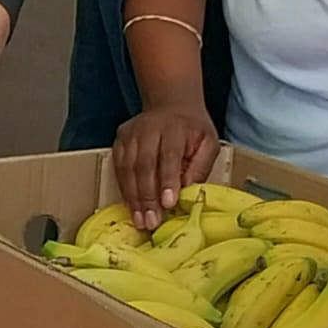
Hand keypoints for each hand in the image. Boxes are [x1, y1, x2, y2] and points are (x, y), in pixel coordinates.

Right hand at [113, 102, 220, 227]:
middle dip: (147, 197)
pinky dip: (124, 189)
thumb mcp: (208, 143)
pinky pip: (119, 169)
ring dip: (133, 198)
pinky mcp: (119, 142)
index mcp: (174, 128)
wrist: (171, 105)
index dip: (167, 181)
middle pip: (144, 165)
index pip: (169, 156)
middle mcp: (148, 128)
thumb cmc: (192, 130)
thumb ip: (200, 166)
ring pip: (128, 169)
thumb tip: (186, 193)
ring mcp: (130, 134)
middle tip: (151, 222)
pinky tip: (132, 207)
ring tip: (140, 220)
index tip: (168, 204)